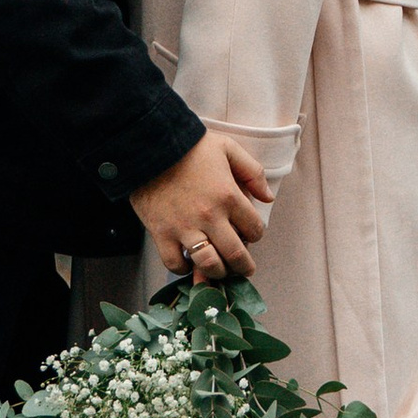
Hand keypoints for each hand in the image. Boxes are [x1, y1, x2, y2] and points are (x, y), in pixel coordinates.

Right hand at [132, 128, 273, 279]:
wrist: (150, 146)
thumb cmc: (190, 146)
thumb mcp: (229, 148)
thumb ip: (252, 172)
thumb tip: (268, 197)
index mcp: (229, 196)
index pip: (254, 229)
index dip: (256, 234)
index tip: (250, 234)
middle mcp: (210, 217)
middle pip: (235, 254)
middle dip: (244, 266)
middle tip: (245, 269)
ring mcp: (185, 228)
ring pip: (209, 264)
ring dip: (218, 272)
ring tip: (219, 270)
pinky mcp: (162, 233)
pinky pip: (175, 263)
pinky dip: (183, 269)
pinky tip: (188, 263)